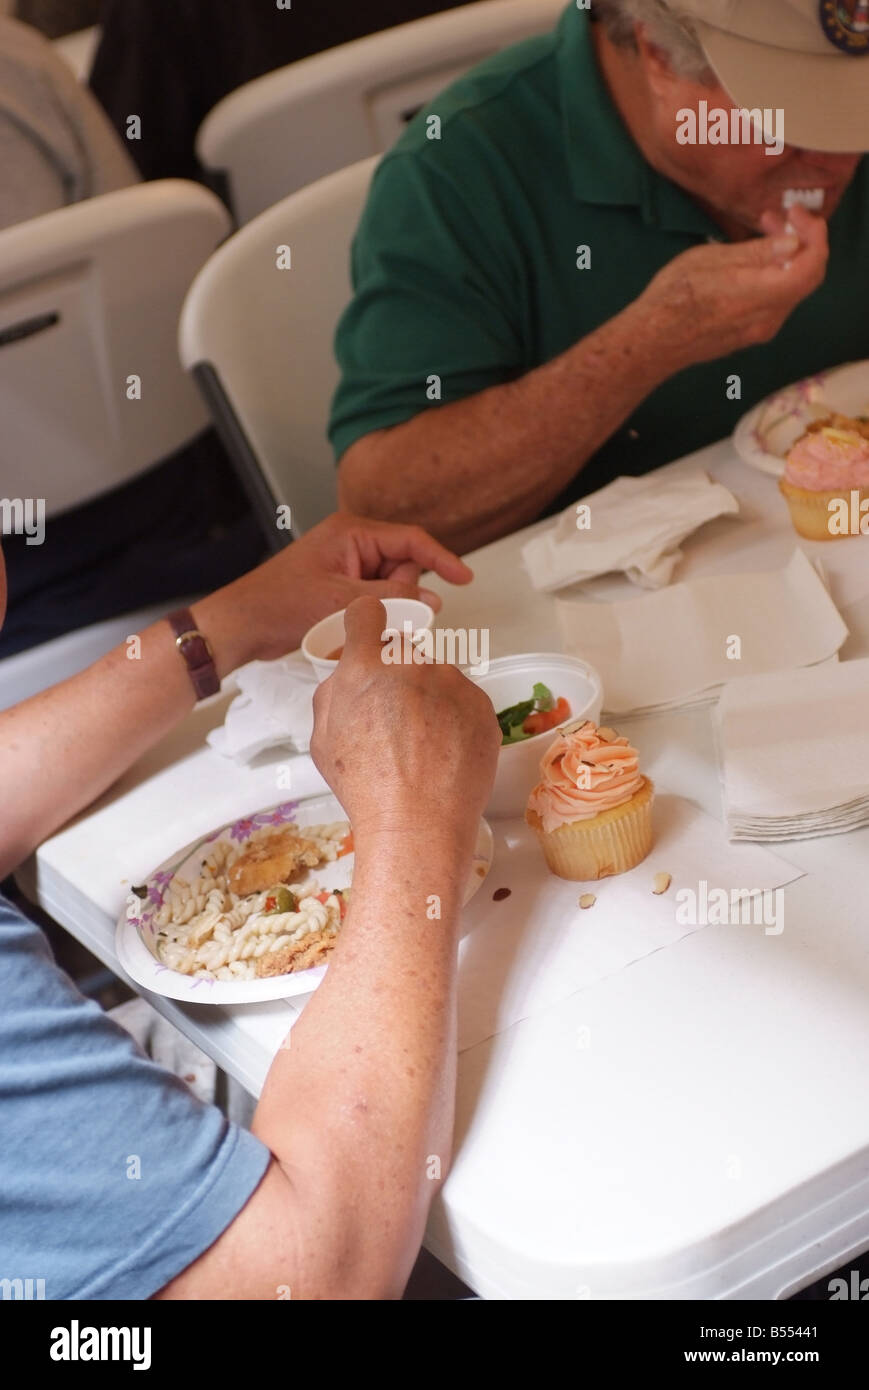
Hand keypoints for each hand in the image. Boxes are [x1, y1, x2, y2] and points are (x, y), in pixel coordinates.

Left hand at [193, 513, 473, 672]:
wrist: (242, 625)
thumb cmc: (277, 603)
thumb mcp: (341, 600)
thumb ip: (392, 599)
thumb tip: (431, 601)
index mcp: (353, 533)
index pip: (412, 541)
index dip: (442, 559)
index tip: (465, 579)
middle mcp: (353, 546)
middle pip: (403, 572)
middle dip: (398, 600)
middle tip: (370, 618)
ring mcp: (347, 569)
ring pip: (390, 594)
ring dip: (381, 616)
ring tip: (344, 628)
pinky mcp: (341, 590)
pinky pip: (373, 606)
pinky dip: (367, 622)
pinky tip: (340, 634)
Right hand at [310, 596, 499, 845]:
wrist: (418, 824)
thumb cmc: (367, 787)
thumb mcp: (322, 738)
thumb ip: (334, 692)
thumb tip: (347, 676)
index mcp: (366, 666)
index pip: (365, 612)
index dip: (364, 623)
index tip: (369, 635)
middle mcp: (412, 664)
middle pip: (404, 652)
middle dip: (398, 675)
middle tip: (395, 720)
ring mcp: (452, 682)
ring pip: (437, 677)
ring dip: (430, 698)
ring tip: (422, 746)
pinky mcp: (482, 705)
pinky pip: (464, 701)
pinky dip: (456, 720)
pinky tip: (444, 753)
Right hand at [629, 204, 828, 372]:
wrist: (651, 342)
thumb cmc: (674, 297)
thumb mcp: (712, 260)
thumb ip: (757, 253)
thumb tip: (793, 243)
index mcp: (762, 295)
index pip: (812, 265)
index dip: (814, 234)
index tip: (795, 213)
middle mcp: (769, 318)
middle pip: (806, 277)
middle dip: (801, 242)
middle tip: (777, 218)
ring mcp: (760, 331)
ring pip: (791, 290)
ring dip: (786, 259)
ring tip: (761, 235)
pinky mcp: (748, 335)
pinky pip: (775, 302)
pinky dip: (774, 277)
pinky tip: (752, 265)